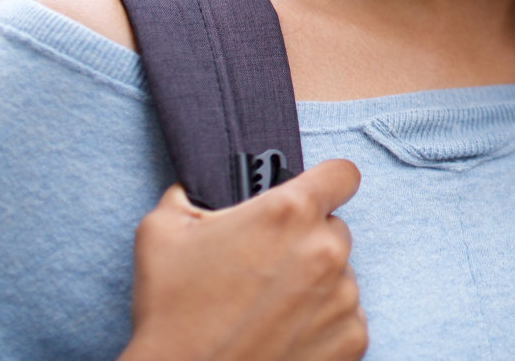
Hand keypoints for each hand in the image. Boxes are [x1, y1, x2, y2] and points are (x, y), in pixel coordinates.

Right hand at [120, 158, 367, 360]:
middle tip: (268, 265)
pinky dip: (323, 325)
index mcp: (290, 212)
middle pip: (334, 229)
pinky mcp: (352, 340)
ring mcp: (343, 298)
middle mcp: (326, 250)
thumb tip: (201, 187)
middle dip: (307, 241)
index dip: (326, 182)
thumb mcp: (162, 230)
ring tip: (269, 308)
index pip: (342, 174)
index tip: (313, 196)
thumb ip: (194, 194)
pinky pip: (347, 319)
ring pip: (341, 276)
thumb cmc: (172, 312)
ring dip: (315, 285)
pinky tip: (284, 335)